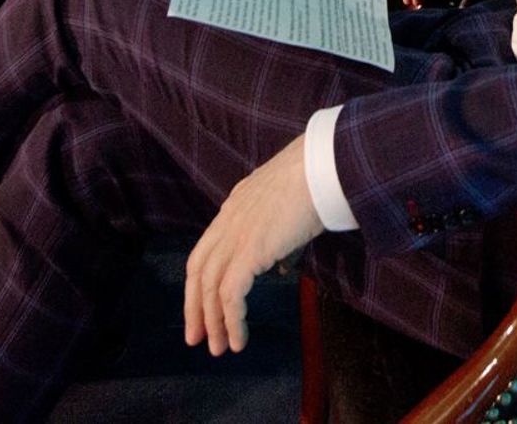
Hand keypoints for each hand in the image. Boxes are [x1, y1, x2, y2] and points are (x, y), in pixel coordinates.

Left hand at [184, 134, 323, 355]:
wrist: (322, 168)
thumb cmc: (313, 184)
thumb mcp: (286, 212)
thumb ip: (277, 238)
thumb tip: (279, 266)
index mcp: (232, 210)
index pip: (204, 252)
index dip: (198, 284)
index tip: (201, 309)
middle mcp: (227, 222)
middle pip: (198, 271)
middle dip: (195, 308)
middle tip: (197, 338)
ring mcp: (236, 235)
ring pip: (210, 286)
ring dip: (213, 321)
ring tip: (221, 347)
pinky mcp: (250, 250)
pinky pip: (231, 293)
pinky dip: (231, 319)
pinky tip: (238, 338)